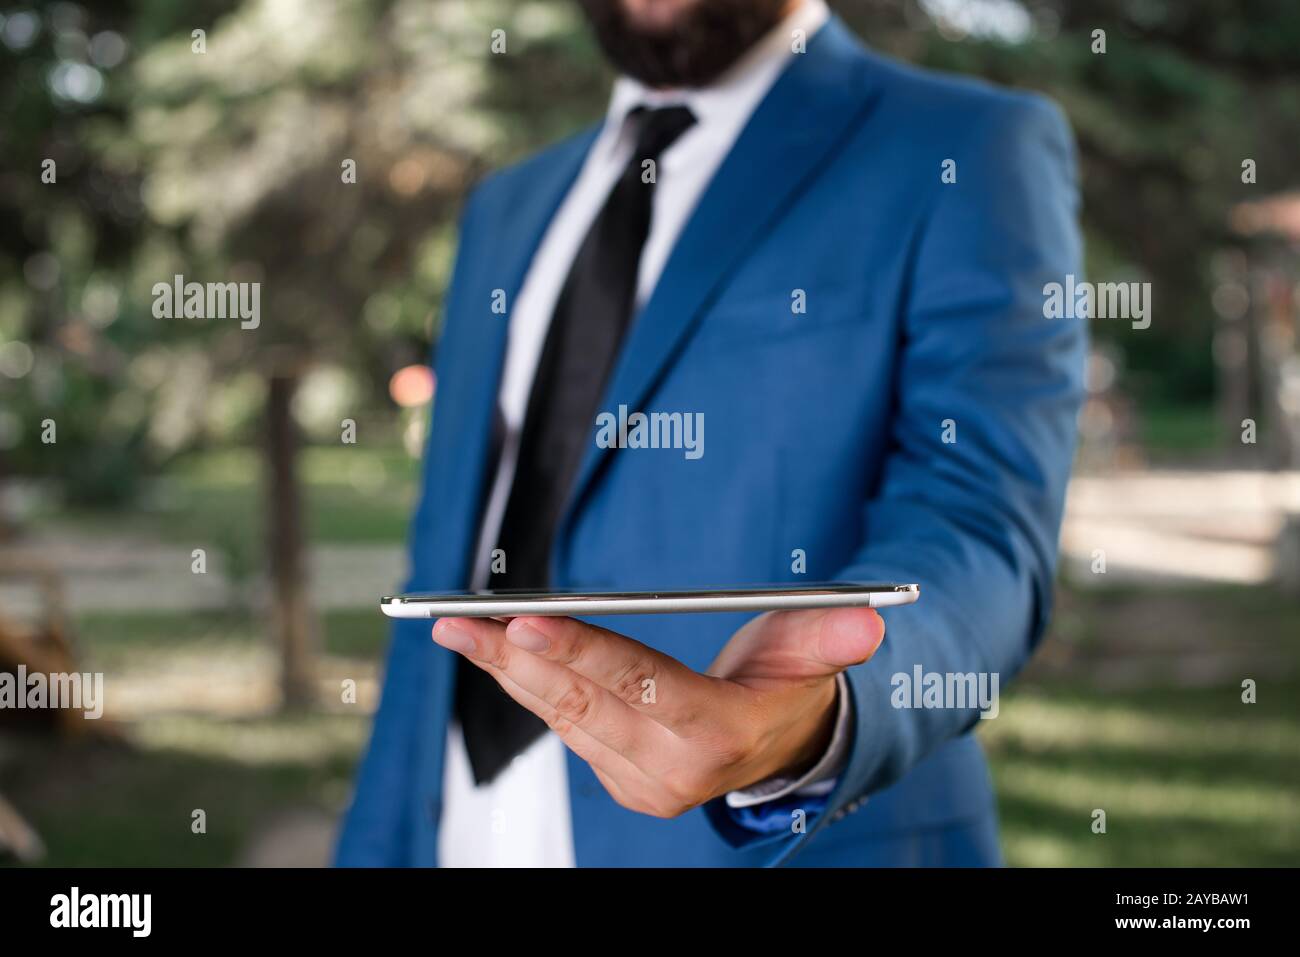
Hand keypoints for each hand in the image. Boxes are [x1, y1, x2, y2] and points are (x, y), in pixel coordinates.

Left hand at [433, 606, 884, 817]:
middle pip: (583, 704)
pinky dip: (526, 685)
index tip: (526, 621)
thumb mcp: (813, 657)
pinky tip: (493, 652)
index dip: (583, 651)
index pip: (639, 686)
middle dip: (517, 659)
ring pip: (561, 716)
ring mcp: (639, 779)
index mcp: (716, 735)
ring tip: (458, 629)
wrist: (778, 747)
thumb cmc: (788, 687)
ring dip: (506, 670)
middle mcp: (671, 768)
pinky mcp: (617, 776)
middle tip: (459, 622)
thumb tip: (866, 621)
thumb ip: (830, 638)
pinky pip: (563, 725)